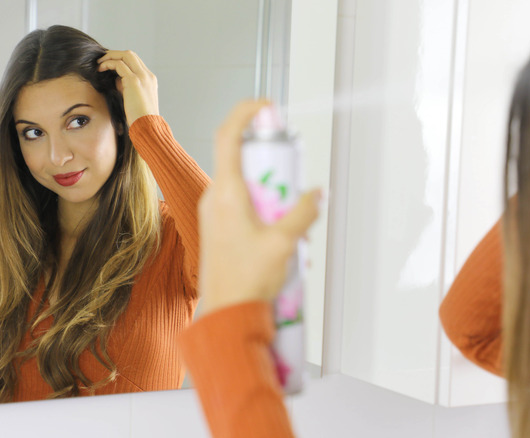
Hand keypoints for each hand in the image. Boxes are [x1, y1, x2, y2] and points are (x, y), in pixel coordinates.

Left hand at [97, 50, 158, 126]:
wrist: (147, 127)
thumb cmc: (139, 118)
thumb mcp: (133, 99)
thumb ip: (126, 88)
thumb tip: (115, 80)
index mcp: (150, 80)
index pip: (135, 62)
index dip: (121, 60)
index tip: (109, 65)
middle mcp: (148, 76)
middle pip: (131, 55)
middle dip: (114, 54)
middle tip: (101, 60)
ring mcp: (142, 77)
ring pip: (125, 55)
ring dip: (110, 56)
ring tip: (99, 63)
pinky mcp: (134, 81)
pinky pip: (119, 64)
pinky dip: (108, 64)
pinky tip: (100, 69)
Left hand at [198, 100, 320, 314]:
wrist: (226, 314)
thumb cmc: (246, 282)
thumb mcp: (284, 243)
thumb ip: (302, 212)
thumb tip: (315, 193)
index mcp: (226, 194)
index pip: (228, 136)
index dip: (245, 113)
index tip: (267, 107)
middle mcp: (215, 198)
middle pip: (239, 157)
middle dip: (269, 158)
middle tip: (291, 170)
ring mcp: (213, 212)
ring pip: (242, 181)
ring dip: (268, 186)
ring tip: (289, 212)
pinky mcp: (218, 226)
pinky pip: (240, 201)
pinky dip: (262, 203)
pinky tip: (279, 228)